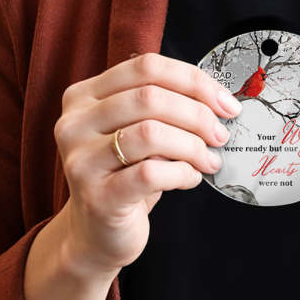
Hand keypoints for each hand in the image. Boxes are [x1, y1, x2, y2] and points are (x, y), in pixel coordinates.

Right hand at [53, 52, 241, 276]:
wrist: (96, 232)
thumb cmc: (126, 172)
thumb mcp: (137, 128)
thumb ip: (164, 104)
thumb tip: (219, 99)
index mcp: (84, 94)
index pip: (146, 66)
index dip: (193, 80)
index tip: (224, 101)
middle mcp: (74, 122)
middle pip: (150, 97)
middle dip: (197, 114)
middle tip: (221, 134)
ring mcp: (81, 160)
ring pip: (150, 133)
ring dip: (192, 145)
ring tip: (209, 159)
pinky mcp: (96, 197)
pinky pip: (151, 173)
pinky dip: (182, 172)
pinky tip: (190, 178)